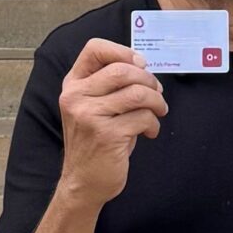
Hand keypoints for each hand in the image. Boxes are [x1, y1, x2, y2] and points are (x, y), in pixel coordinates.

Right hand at [56, 38, 165, 205]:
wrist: (83, 183)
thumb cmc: (94, 143)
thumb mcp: (92, 107)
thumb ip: (109, 85)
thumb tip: (143, 69)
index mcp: (72, 85)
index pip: (94, 49)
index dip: (123, 51)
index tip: (140, 64)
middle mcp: (76, 97)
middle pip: (122, 70)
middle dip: (148, 80)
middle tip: (157, 93)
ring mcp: (89, 116)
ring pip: (136, 93)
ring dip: (156, 101)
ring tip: (159, 111)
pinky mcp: (107, 135)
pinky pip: (143, 117)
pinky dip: (153, 123)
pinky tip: (149, 132)